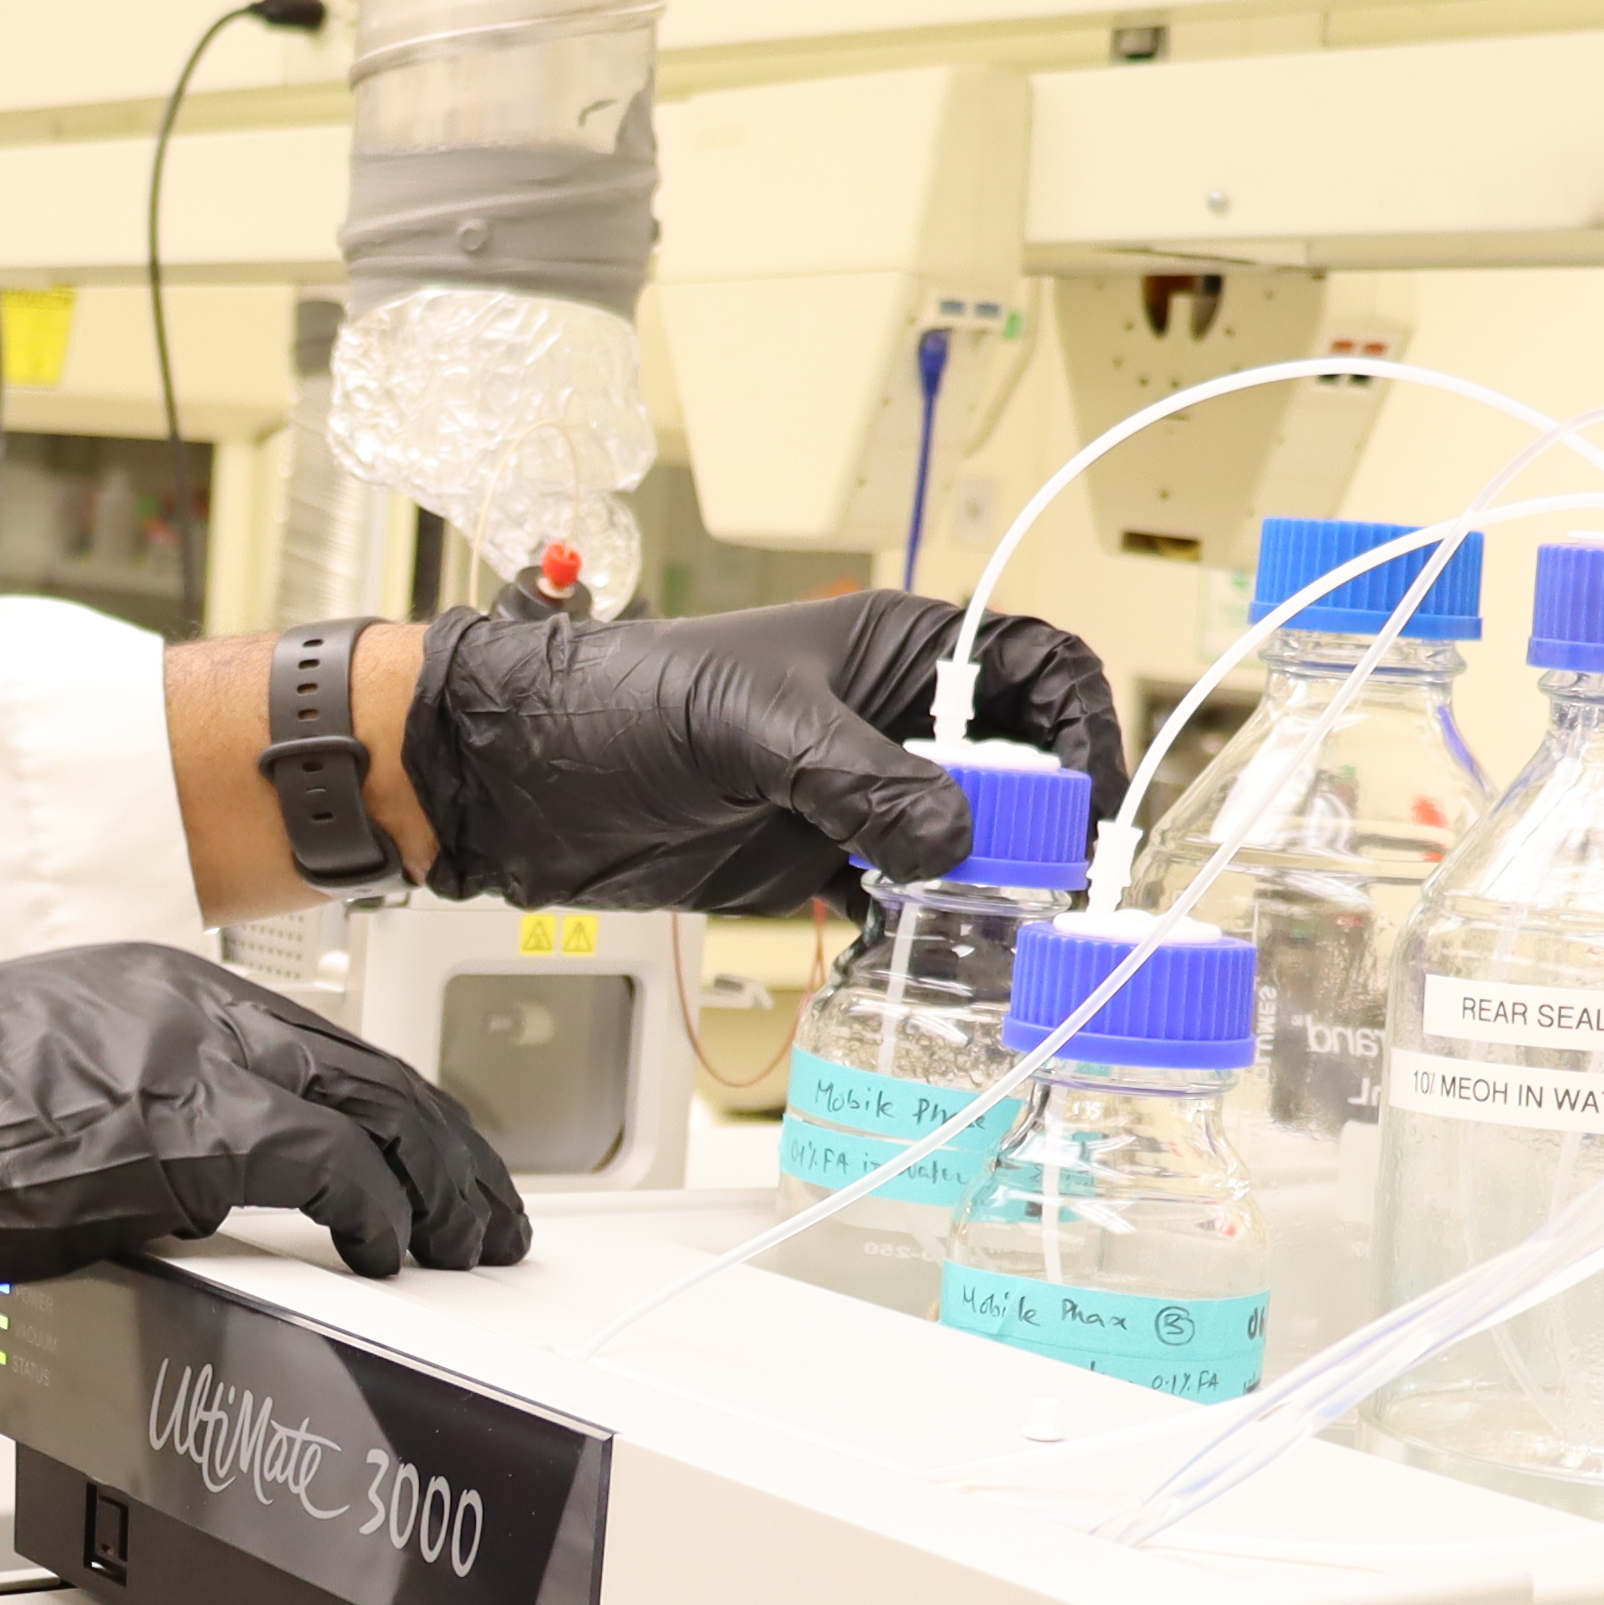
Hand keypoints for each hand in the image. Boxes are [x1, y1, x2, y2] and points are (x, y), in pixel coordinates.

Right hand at [0, 944, 531, 1334]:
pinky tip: (389, 1252)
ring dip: (438, 1185)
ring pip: (376, 1110)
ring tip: (469, 1240)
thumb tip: (182, 1170)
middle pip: (366, 1069)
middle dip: (441, 1145)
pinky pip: (335, 1168)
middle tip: (482, 1205)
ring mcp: (196, 1057)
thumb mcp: (37, 1087)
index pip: (311, 1041)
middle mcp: (188, 1003)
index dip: (383, 1107)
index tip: (417, 1153)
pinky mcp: (194, 1127)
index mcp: (152, 984)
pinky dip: (380, 1212)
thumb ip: (129, 1104)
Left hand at [400, 590, 1131, 909]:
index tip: (1083, 804)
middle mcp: (889, 717)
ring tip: (1002, 936)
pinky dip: (934, 925)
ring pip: (971, 838)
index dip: (1079, 728)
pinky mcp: (818, 857)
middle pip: (1018, 766)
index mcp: (894, 648)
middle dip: (1046, 824)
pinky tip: (939, 956)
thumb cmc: (619, 706)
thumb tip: (956, 838)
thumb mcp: (754, 729)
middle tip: (1045, 889)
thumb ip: (863, 782)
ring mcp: (856, 791)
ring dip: (997, 886)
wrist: (520, 780)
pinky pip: (909, 893)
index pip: (1033, 668)